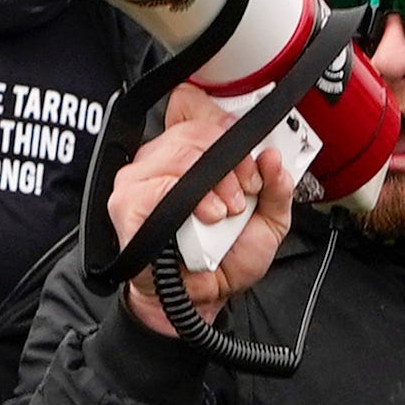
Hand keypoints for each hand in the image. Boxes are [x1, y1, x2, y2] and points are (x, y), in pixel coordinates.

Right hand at [110, 84, 295, 338]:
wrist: (204, 299)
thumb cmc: (226, 258)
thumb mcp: (268, 220)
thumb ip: (277, 187)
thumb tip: (274, 156)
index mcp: (190, 153)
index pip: (191, 105)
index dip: (222, 122)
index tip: (249, 153)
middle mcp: (160, 159)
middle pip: (194, 127)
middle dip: (231, 158)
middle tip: (245, 191)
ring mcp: (139, 180)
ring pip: (179, 152)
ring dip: (213, 181)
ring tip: (224, 212)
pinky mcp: (127, 205)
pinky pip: (156, 186)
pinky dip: (188, 199)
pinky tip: (204, 217)